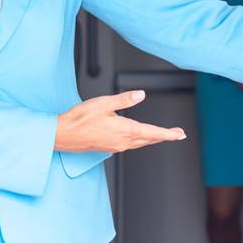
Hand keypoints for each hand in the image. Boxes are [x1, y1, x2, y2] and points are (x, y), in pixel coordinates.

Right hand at [55, 90, 185, 153]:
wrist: (63, 135)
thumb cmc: (79, 119)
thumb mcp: (103, 103)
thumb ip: (124, 99)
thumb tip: (141, 95)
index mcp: (124, 130)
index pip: (152, 132)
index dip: (167, 134)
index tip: (179, 134)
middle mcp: (122, 141)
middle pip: (149, 139)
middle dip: (164, 136)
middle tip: (177, 134)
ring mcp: (115, 146)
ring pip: (140, 143)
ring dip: (152, 139)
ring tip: (162, 136)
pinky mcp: (108, 147)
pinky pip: (130, 145)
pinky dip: (139, 141)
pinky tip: (138, 137)